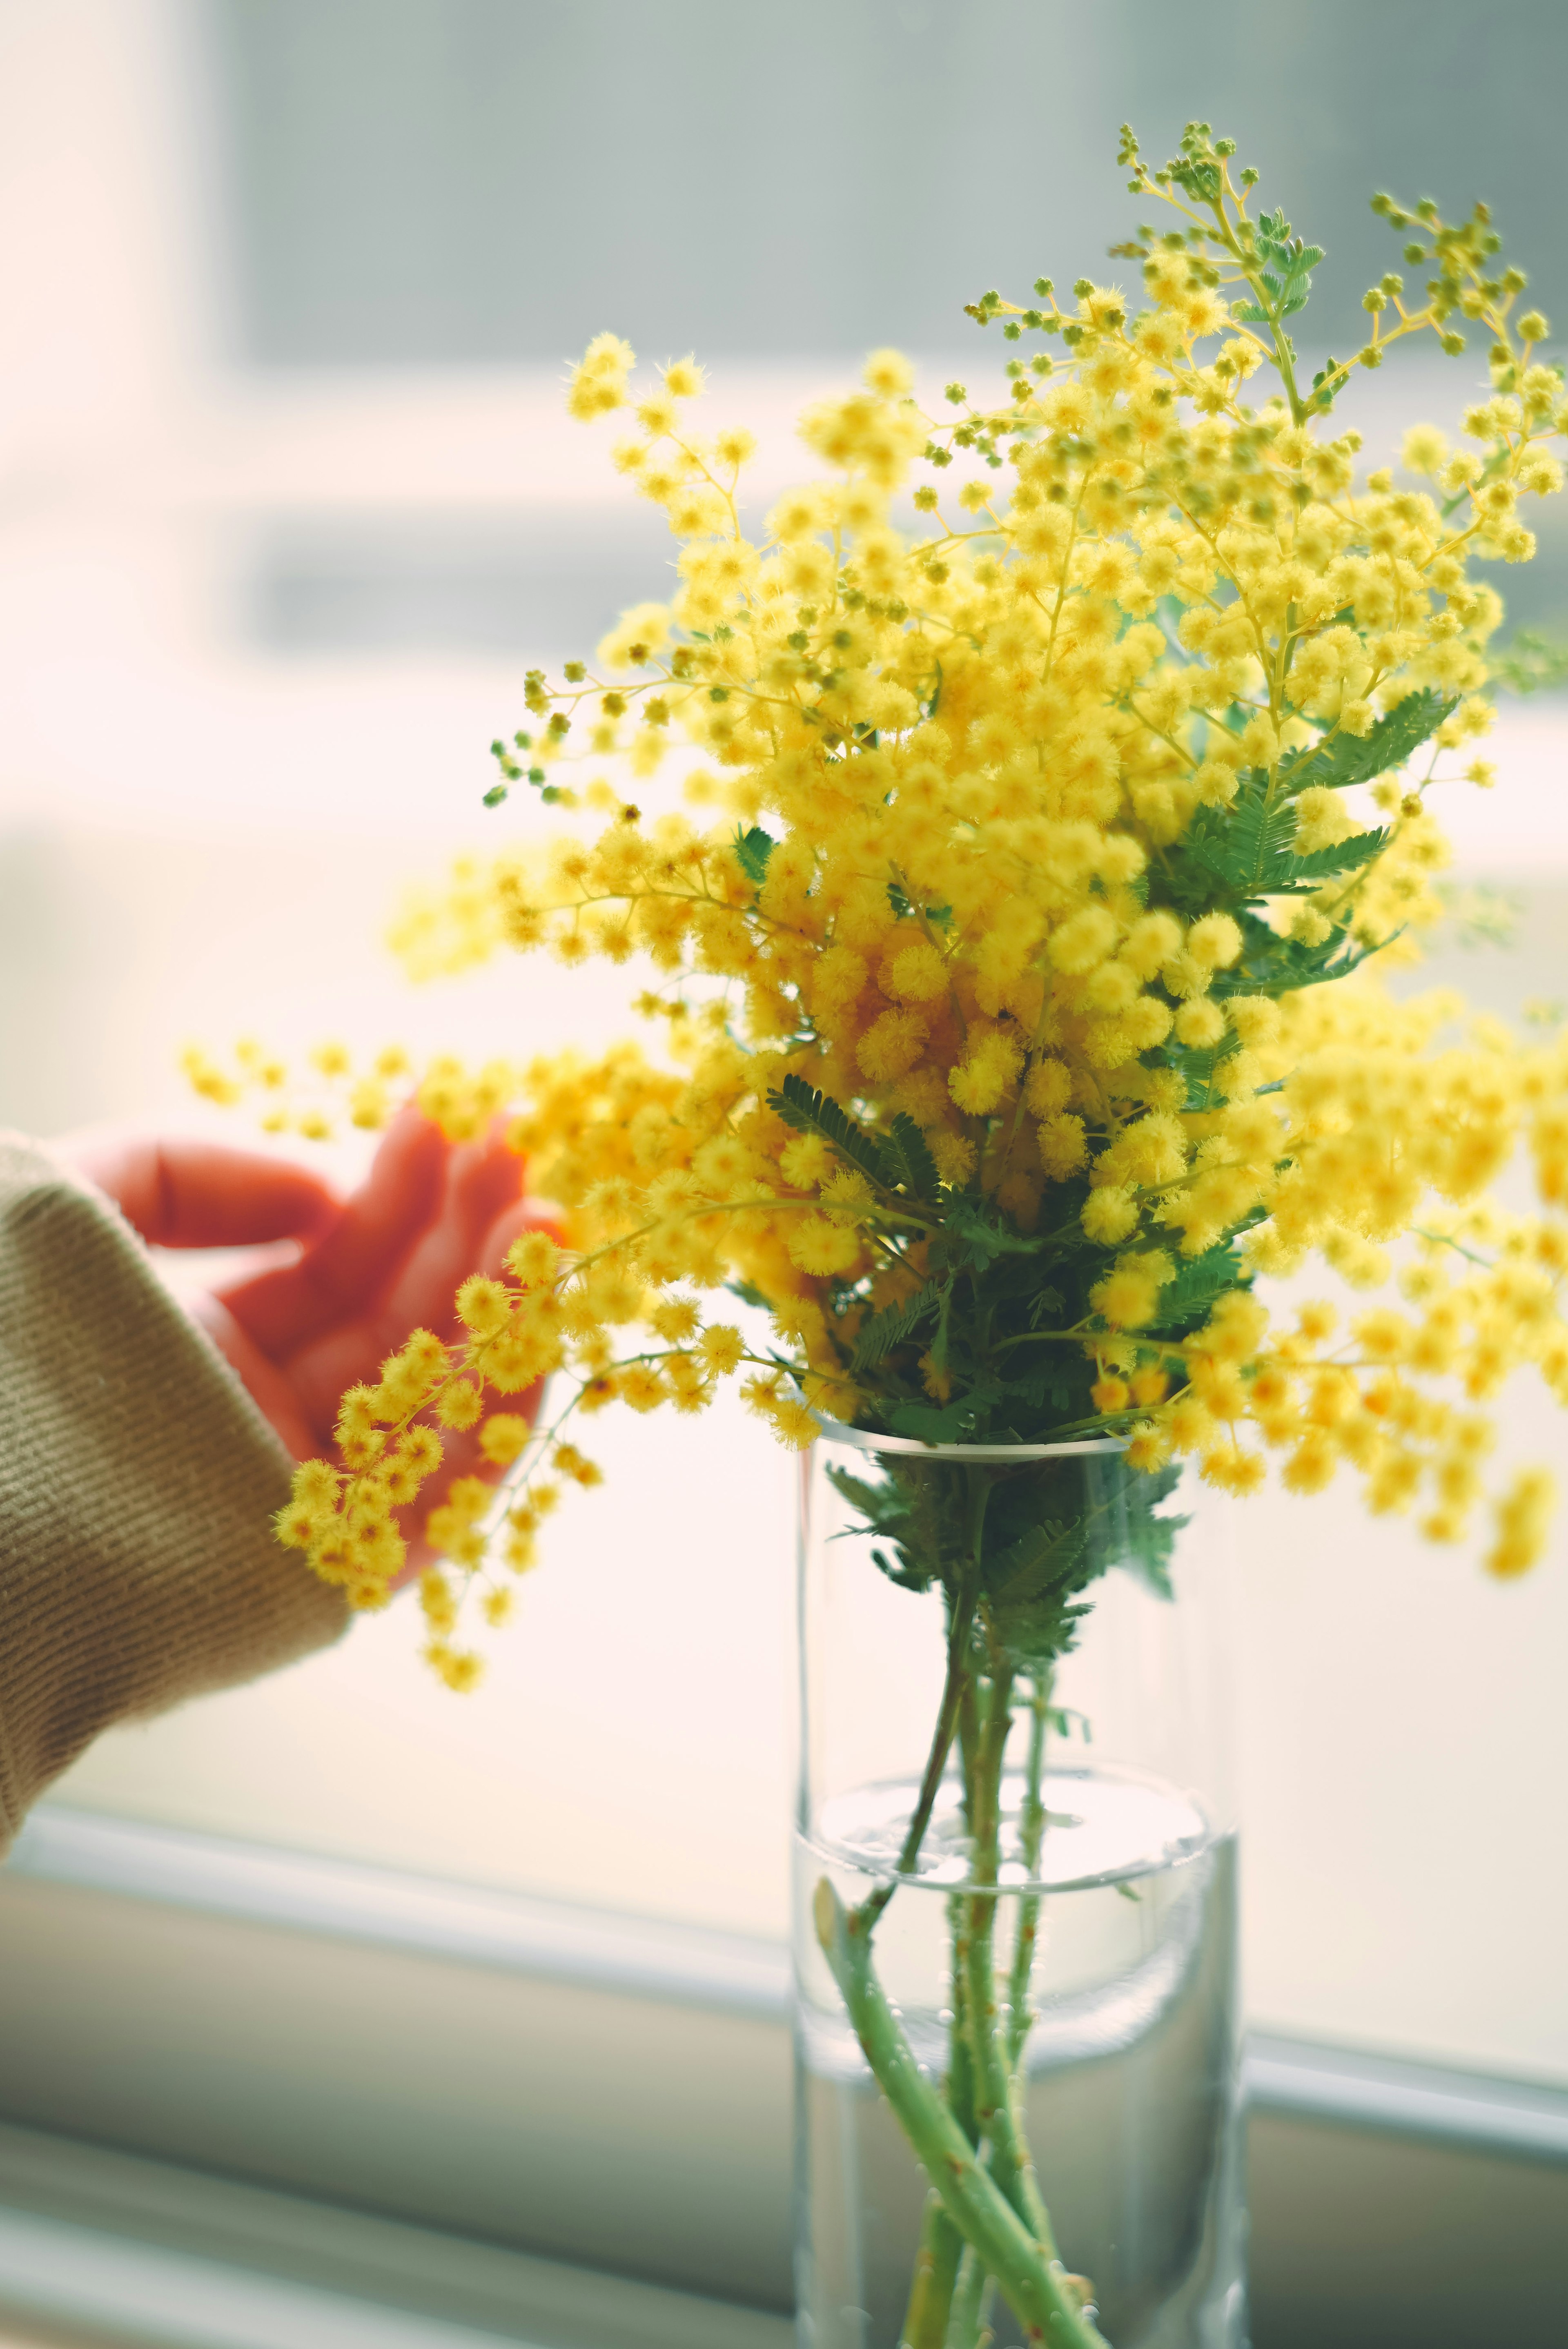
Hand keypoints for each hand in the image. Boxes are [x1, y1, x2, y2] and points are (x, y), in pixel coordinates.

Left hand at [68, 1110, 556, 1578]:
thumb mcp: (54, 1205)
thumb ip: (180, 1171)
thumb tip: (324, 1185)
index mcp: (186, 1341)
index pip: (324, 1262)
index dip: (394, 1190)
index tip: (448, 1117)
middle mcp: (244, 1417)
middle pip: (389, 1324)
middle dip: (461, 1234)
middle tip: (519, 1151)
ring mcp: (283, 1500)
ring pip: (421, 1406)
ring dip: (493, 1315)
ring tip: (541, 1221)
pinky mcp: (309, 1577)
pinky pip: (423, 1509)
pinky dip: (486, 1432)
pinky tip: (532, 1342)